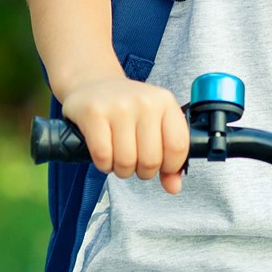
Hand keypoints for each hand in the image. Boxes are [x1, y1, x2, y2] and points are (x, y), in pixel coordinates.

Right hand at [59, 75, 190, 194]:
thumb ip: (168, 157)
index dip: (170, 166)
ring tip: (118, 158)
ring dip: (121, 170)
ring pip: (126, 162)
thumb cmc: (127, 109)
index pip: (178, 146)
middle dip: (142, 171)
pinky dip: (104, 165)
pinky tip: (104, 155)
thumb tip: (173, 187)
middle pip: (151, 160)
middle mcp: (144, 101)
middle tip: (135, 162)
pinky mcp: (94, 113)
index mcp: (165, 102)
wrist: (93, 84)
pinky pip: (103, 156)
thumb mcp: (154, 124)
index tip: (161, 165)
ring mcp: (118, 106)